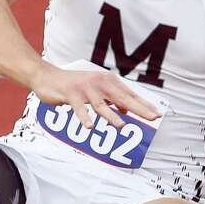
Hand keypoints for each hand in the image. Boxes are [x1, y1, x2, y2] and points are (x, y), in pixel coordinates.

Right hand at [31, 63, 160, 128]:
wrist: (47, 76)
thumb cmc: (74, 85)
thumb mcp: (95, 90)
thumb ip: (111, 98)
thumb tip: (128, 109)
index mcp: (107, 81)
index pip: (129, 95)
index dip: (144, 105)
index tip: (157, 114)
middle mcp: (99, 83)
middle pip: (121, 98)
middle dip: (138, 109)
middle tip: (152, 118)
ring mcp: (85, 88)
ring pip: (101, 105)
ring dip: (111, 116)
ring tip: (121, 126)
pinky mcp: (71, 94)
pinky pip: (78, 108)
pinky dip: (84, 118)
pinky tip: (89, 127)